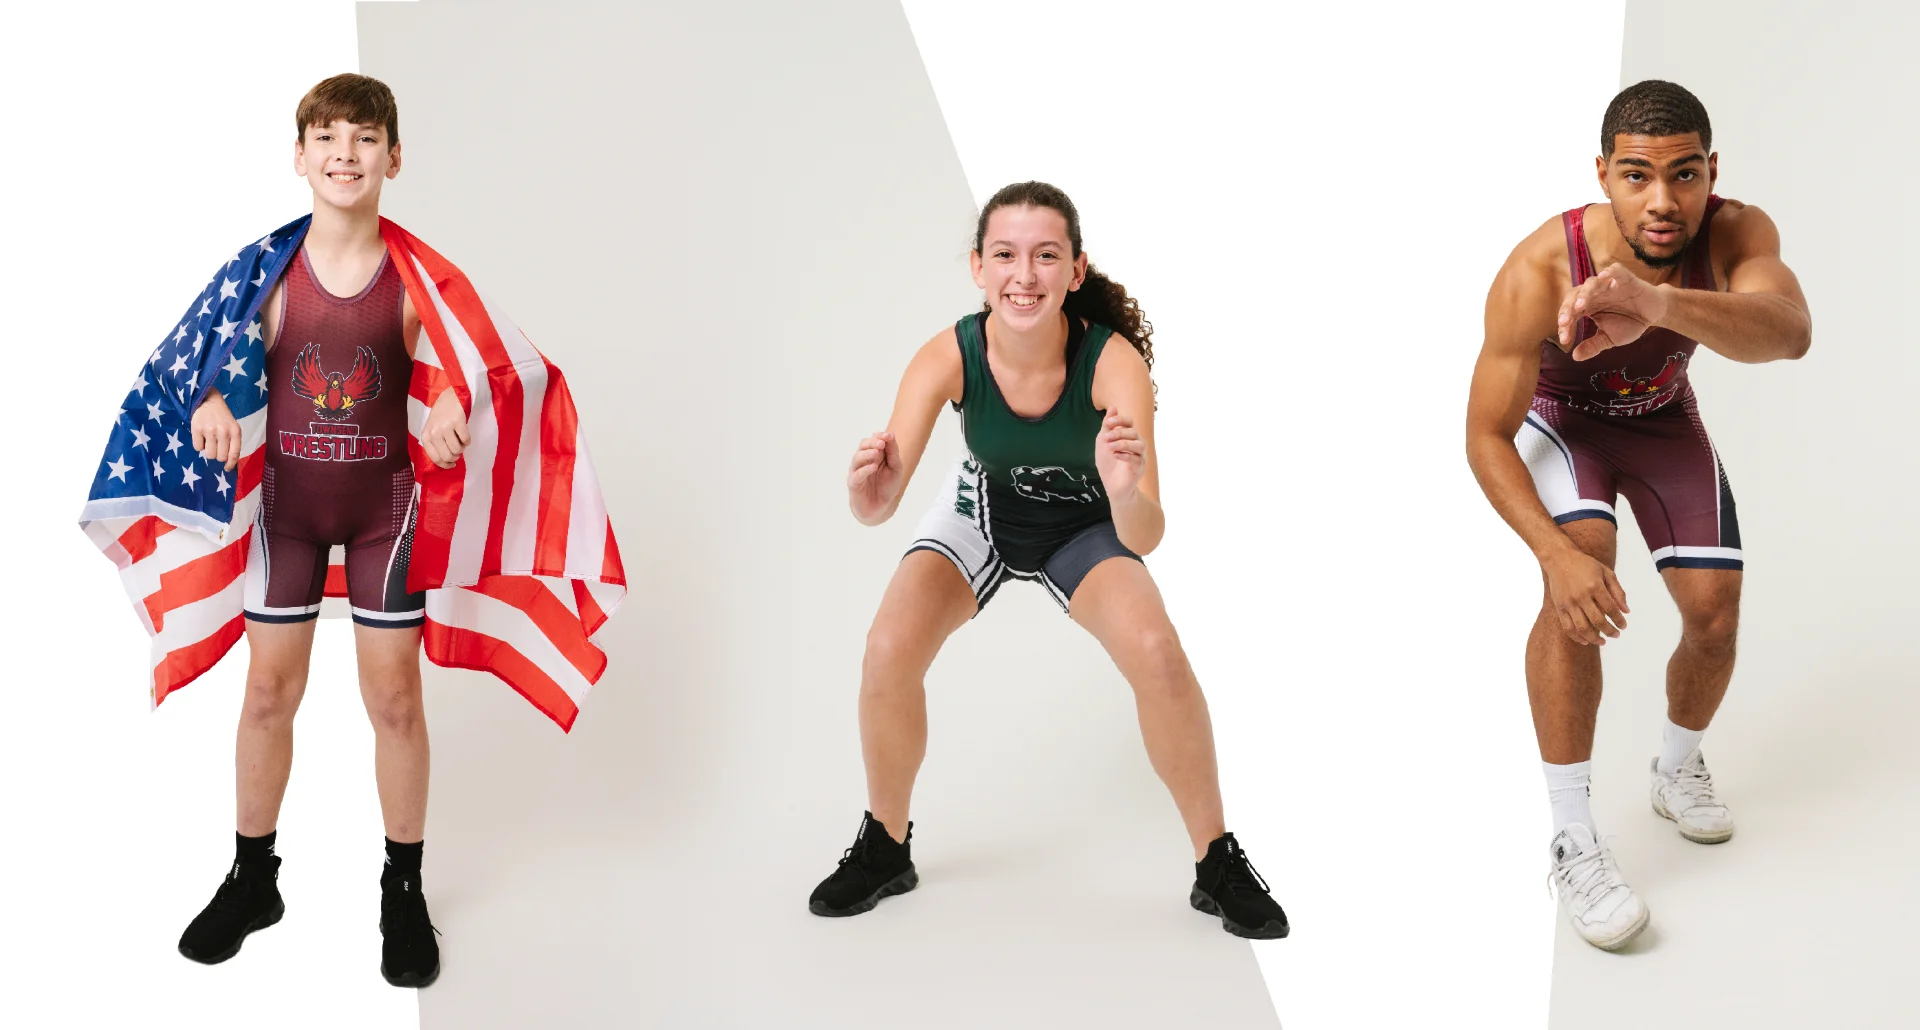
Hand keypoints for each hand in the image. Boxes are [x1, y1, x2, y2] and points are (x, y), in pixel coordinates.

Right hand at [191, 388, 241, 470]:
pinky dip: (199, 445)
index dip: (230, 464)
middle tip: (216, 449)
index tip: (226, 469)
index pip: (234, 454)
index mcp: (235, 432)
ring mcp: (210, 430)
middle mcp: (224, 432)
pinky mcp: (197, 429)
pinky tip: (201, 437)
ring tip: (209, 441)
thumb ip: (232, 442)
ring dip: (208, 451)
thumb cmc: (222, 417)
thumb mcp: (232, 427)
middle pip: (220, 457)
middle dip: (218, 456)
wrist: (208, 400)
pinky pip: (197, 448)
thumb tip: (228, 462)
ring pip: (209, 454)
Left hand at [421, 389, 470, 468]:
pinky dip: (468, 440)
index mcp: (426, 436)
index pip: (435, 458)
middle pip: (447, 456)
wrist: (451, 397)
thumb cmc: (441, 415)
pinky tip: (465, 435)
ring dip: (462, 448)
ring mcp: (446, 426)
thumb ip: (435, 444)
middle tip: (458, 451)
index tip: (452, 465)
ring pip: (457, 450)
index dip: (446, 464)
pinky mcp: (457, 421)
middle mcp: (434, 432)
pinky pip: (466, 440)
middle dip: (455, 456)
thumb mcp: (433, 430)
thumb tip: (446, 462)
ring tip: (461, 441)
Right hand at [848, 430, 903, 521]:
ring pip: (857, 458)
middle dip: (872, 443)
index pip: (873, 440)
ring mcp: (857, 471)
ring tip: (877, 453)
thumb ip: (893, 452)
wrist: (879, 508)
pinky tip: (873, 467)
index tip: (888, 436)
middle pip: (863, 446)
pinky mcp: (853, 483)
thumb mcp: (895, 468)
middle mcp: (863, 460)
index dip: (879, 436)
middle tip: (881, 443)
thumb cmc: (886, 486)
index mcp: (874, 454)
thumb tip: (890, 434)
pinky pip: (857, 475)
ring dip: (867, 454)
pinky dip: (865, 470)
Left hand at [1094, 412, 1144, 501]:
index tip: (1109, 423)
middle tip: (1106, 438)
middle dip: (1119, 433)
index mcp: (1128, 436)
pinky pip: (1137, 459)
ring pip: (1139, 444)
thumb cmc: (1108, 462)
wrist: (1111, 484)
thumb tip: (1113, 406)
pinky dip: (1126, 456)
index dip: (1120, 420)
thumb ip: (1107, 426)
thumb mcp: (1103, 442)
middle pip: (1133, 432)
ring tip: (1111, 447)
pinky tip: (1115, 456)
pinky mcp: (1140, 468)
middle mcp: (1137, 444)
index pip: (1129, 422)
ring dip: (1123, 444)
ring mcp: (1140, 456)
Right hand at [1541, 545, 1629, 645]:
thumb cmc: (1585, 565)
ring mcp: (1569, 602)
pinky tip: (1585, 641)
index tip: (1624, 626)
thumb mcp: (1606, 572)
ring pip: (1582, 628)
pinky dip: (1577, 637)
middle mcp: (1581, 596)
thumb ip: (1618, 591)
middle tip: (1616, 635)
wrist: (1559, 559)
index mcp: (1595, 586)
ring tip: (1602, 641)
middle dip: (1609, 631)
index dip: (1619, 620)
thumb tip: (1627, 611)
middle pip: (1598, 621)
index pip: (1611, 609)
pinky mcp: (1559, 607)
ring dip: (1594, 638)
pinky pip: (1567, 627)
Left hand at [1556, 262, 1670, 360]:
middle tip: (1564, 322)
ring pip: (1592, 283)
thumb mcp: (1610, 338)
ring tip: (1581, 305)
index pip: (1570, 313)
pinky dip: (1610, 271)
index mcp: (1588, 307)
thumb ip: (1593, 346)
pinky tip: (1604, 275)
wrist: (1654, 314)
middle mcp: (1595, 294)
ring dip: (1585, 293)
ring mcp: (1609, 285)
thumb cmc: (1629, 323)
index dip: (1565, 326)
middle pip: (1575, 296)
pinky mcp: (1627, 279)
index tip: (1564, 340)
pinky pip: (1617, 271)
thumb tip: (1575, 357)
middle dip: (1568, 308)